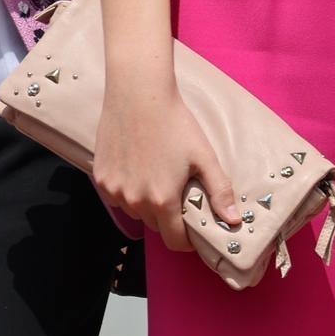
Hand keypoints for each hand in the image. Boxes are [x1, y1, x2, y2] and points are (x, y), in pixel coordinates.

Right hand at [94, 81, 239, 251]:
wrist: (139, 94)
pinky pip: (117, 196)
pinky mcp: (101, 177)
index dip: (186, 240)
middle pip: (155, 225)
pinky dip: (128, 191)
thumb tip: (233, 221)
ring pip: (135, 211)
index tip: (192, 229)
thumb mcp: (204, 156)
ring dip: (146, 204)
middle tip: (177, 194)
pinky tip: (136, 168)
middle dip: (168, 218)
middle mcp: (136, 200)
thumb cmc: (175, 123)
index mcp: (163, 200)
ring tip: (156, 178)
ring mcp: (115, 190)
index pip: (174, 242)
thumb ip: (219, 192)